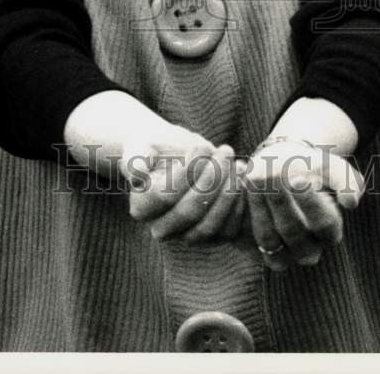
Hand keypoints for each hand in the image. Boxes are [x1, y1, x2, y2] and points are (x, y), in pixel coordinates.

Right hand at [123, 128, 241, 242]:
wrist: (170, 157)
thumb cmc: (154, 148)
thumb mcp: (139, 146)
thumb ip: (136, 158)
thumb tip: (138, 173)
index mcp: (141, 208)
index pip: (165, 196)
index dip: (186, 172)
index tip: (202, 145)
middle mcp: (162, 228)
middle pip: (189, 212)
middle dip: (211, 180)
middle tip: (225, 151)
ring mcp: (187, 235)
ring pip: (210, 225)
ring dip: (228, 193)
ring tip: (237, 163)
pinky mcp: (211, 235)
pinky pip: (228, 229)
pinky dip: (239, 205)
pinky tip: (243, 177)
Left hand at [243, 138, 363, 269]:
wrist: (286, 162)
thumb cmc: (315, 167)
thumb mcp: (335, 168)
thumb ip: (347, 182)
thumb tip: (350, 202)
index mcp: (330, 231)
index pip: (324, 223)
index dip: (310, 202)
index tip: (298, 176)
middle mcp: (307, 248)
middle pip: (293, 231)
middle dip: (281, 200)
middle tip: (272, 173)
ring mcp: (281, 250)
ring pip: (269, 236)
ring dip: (260, 205)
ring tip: (255, 175)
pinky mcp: (258, 245)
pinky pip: (248, 234)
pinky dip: (245, 209)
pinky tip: (244, 181)